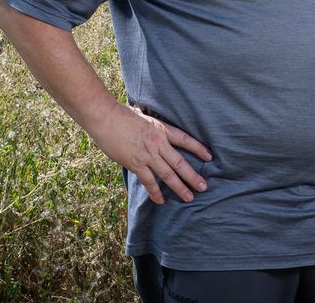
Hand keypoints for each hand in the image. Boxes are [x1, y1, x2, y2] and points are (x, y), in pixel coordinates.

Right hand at [91, 104, 211, 203]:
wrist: (105, 117)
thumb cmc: (120, 114)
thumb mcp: (143, 116)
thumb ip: (151, 124)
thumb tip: (152, 124)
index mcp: (161, 129)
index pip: (184, 139)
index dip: (198, 148)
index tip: (209, 156)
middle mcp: (158, 143)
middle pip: (180, 162)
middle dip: (193, 176)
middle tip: (203, 187)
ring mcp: (147, 154)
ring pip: (168, 174)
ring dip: (180, 187)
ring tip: (189, 197)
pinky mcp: (135, 163)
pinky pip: (148, 181)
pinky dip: (155, 192)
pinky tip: (161, 200)